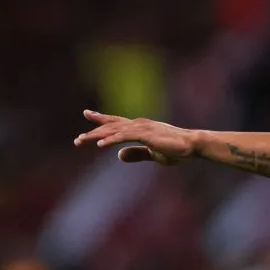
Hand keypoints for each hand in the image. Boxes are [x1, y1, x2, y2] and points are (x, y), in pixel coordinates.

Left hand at [73, 110, 196, 165]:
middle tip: (77, 140)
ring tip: (81, 142)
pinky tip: (99, 145)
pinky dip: (110, 140)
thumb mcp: (153, 154)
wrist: (192, 145)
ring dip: (95, 136)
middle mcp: (138, 124)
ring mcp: (141, 128)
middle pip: (110, 126)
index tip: (87, 114)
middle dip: (93, 132)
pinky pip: (123, 136)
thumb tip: (118, 156)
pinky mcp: (145, 134)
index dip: (101, 119)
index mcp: (140, 128)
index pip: (117, 122)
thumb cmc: (177, 149)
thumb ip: (136, 154)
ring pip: (112, 131)